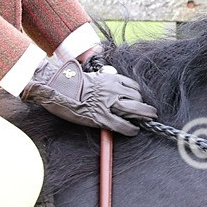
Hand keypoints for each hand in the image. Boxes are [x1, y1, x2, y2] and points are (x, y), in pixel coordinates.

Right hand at [21, 57, 155, 135]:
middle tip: (151, 114)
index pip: (133, 86)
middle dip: (146, 108)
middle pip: (137, 99)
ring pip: (134, 110)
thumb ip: (104, 80)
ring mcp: (107, 104)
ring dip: (143, 117)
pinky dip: (131, 129)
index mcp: (110, 78)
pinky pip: (122, 125)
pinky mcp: (101, 117)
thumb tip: (111, 82)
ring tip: (146, 121)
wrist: (55, 86)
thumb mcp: (91, 76)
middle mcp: (112, 90)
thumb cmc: (69, 81)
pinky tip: (134, 130)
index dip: (137, 94)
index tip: (138, 99)